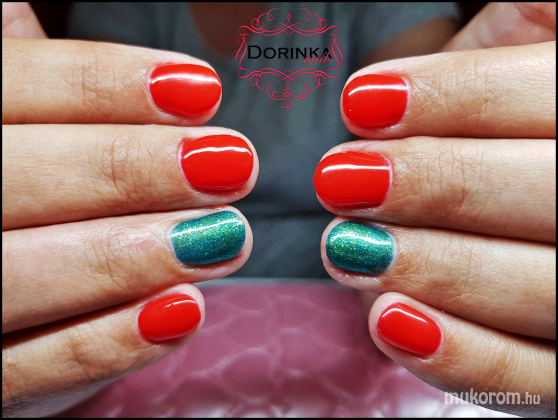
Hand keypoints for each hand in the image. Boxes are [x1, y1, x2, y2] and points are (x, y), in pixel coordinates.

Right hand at [2, 4, 257, 416]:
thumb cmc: (18, 194)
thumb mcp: (12, 127)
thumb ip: (27, 85)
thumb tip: (42, 21)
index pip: (9, 86)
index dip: (102, 84)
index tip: (200, 90)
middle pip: (10, 176)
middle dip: (127, 168)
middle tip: (232, 165)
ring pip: (13, 274)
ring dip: (128, 256)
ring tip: (225, 237)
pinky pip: (23, 370)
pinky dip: (105, 343)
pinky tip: (185, 311)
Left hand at [315, 3, 555, 416]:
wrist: (508, 190)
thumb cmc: (506, 122)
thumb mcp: (520, 62)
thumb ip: (522, 35)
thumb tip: (487, 18)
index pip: (554, 97)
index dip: (461, 97)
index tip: (363, 101)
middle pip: (555, 196)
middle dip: (440, 184)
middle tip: (343, 178)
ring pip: (544, 289)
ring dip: (438, 268)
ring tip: (348, 247)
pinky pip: (530, 379)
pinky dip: (461, 356)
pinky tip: (389, 320)